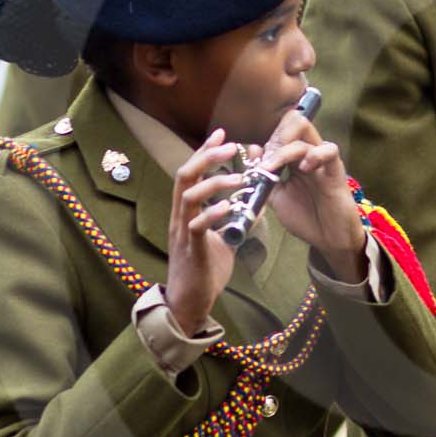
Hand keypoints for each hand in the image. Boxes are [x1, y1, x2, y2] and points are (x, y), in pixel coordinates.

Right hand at [166, 130, 249, 335]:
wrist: (190, 302)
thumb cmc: (204, 270)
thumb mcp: (224, 241)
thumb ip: (234, 223)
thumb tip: (255, 208)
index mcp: (186, 211)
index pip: (191, 173)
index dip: (204, 152)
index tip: (222, 133)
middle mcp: (180, 216)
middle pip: (185, 175)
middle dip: (207, 157)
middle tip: (231, 145)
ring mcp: (182, 232)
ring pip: (189, 196)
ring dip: (214, 183)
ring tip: (239, 178)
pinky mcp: (190, 249)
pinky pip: (197, 226)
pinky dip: (212, 213)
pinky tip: (229, 207)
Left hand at [253, 106, 368, 283]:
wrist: (328, 240)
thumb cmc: (305, 218)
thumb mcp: (276, 197)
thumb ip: (264, 175)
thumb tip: (253, 149)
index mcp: (294, 159)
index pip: (281, 132)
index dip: (266, 142)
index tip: (256, 164)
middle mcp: (308, 154)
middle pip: (295, 121)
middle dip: (276, 137)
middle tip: (267, 161)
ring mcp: (322, 160)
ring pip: (306, 132)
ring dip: (285, 149)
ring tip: (275, 168)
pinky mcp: (336, 171)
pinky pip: (329, 150)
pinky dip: (314, 154)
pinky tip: (304, 169)